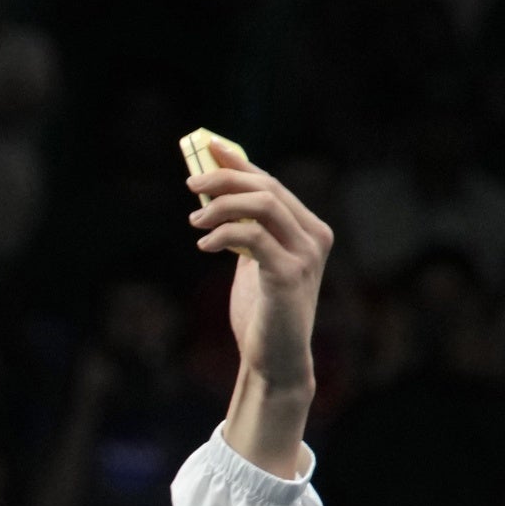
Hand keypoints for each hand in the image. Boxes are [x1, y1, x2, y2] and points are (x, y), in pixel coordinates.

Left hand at [189, 151, 326, 473]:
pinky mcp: (289, 275)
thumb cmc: (261, 310)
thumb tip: (213, 192)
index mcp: (308, 228)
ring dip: (221, 206)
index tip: (208, 147)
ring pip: (263, 205)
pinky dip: (223, 234)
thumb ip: (244, 229)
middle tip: (190, 185)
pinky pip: (253, 238)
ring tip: (194, 222)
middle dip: (225, 180)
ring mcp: (306, 255)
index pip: (272, 183)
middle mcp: (314, 236)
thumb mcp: (253, 261)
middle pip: (267, 188)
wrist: (274, 358)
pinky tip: (204, 245)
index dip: (240, 164)